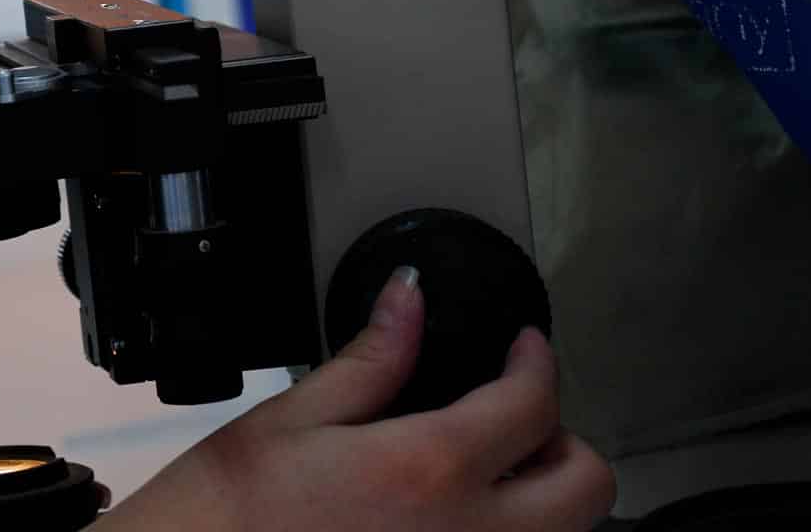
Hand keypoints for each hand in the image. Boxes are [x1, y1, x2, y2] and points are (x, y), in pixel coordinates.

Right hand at [102, 269, 615, 530]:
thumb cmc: (224, 517)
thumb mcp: (289, 420)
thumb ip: (369, 360)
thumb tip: (408, 301)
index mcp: (428, 469)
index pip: (531, 404)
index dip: (536, 361)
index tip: (523, 348)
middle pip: (586, 486)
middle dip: (561, 439)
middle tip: (514, 413)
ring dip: (542, 498)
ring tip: (483, 471)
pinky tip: (448, 518)